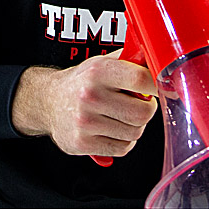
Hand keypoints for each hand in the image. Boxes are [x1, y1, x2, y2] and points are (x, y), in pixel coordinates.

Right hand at [11, 49, 157, 158]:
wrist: (48, 101)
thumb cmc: (83, 81)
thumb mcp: (103, 61)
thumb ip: (131, 60)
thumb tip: (160, 62)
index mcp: (98, 71)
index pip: (141, 79)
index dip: (154, 85)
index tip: (155, 88)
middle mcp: (90, 96)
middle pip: (142, 112)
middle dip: (147, 109)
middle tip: (140, 103)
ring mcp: (85, 123)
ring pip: (135, 133)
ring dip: (135, 126)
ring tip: (123, 116)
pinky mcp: (82, 144)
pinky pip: (122, 148)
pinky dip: (124, 141)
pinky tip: (114, 130)